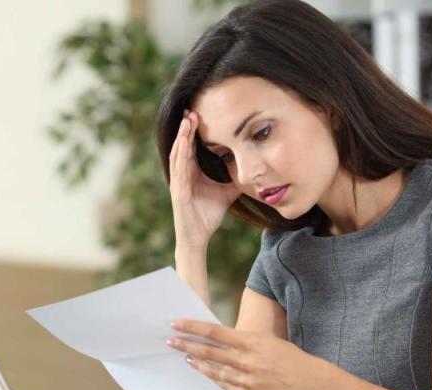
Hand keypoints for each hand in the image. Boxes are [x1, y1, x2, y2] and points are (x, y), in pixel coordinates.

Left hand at [167, 320, 330, 389]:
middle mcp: (246, 361)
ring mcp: (246, 379)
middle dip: (186, 344)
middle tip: (170, 340)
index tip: (177, 323)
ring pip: (213, 369)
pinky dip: (211, 376)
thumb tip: (218, 336)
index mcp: (251, 342)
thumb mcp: (266, 340)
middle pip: (209, 351)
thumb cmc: (288, 356)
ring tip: (184, 355)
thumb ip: (242, 340)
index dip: (193, 327)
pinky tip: (202, 370)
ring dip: (197, 361)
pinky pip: (223, 385)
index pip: (215, 332)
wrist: (308, 381)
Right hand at [168, 110, 241, 247]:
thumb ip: (235, 180)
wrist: (198, 238)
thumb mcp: (227, 193)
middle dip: (186, 128)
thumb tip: (252, 170)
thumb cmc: (208, 216)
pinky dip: (181, 156)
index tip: (198, 114)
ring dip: (182, 138)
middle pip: (183, 146)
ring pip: (178, 155)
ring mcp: (178, 183)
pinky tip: (184, 144)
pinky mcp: (178, 193)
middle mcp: (182, 175)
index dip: (194, 132)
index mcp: (191, 173)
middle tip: (190, 109)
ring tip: (186, 121)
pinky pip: (179, 171)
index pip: (192, 147)